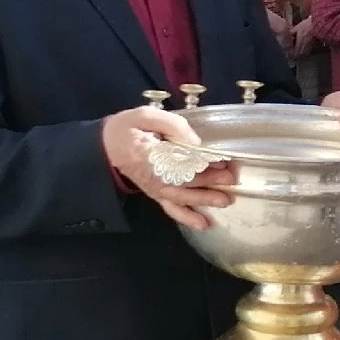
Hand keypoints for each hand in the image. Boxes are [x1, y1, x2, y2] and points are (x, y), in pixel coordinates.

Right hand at [100, 106, 235, 229]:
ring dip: (204, 200)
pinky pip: (172, 209)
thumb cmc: (128, 128)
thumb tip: (196, 142)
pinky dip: (188, 217)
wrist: (108, 146)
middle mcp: (151, 176)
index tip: (220, 160)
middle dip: (210, 181)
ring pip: (182, 198)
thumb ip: (171, 124)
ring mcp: (154, 188)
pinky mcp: (156, 194)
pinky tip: (204, 223)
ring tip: (226, 200)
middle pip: (184, 182)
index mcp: (146, 153)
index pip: (178, 162)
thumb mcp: (145, 115)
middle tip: (232, 178)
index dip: (201, 163)